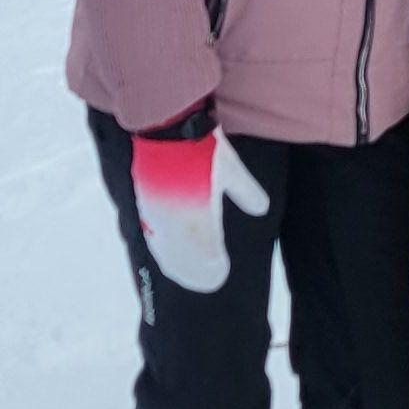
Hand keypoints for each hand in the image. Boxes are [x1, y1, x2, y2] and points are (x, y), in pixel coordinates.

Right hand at [130, 119, 269, 293]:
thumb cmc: (201, 147)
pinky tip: (165, 251)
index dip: (213, 267)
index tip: (221, 272)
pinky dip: (161, 248)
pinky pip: (152, 235)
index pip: (207, 253)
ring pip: (167, 251)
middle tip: (209, 281)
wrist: (165, 126)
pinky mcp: (146, 204)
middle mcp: (178, 221)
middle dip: (195, 273)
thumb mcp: (231, 168)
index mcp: (201, 215)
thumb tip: (262, 209)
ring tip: (186, 274)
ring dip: (178, 265)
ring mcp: (159, 214)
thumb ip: (245, 191)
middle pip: (185, 259)